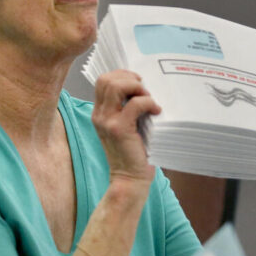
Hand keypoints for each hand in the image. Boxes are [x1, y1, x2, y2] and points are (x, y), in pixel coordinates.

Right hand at [91, 70, 160, 186]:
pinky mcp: (119, 129)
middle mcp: (99, 114)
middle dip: (129, 78)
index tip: (139, 85)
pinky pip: (135, 103)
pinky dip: (149, 103)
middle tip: (144, 91)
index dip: (122, 76)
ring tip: (149, 100)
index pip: (103, 80)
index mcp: (99, 112)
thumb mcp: (126, 126)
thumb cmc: (133, 154)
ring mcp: (107, 121)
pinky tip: (156, 111)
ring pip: (116, 86)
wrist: (129, 179)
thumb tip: (144, 88)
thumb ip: (127, 108)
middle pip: (106, 79)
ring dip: (137, 87)